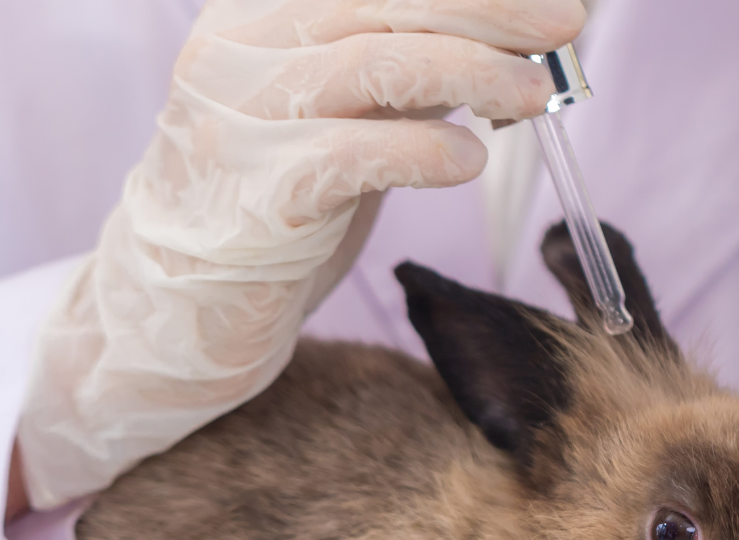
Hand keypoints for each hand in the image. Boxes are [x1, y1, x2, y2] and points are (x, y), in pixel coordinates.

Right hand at [16, 0, 581, 507]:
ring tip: (534, 95)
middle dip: (489, 6)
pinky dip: (427, 149)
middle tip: (564, 22)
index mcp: (254, 17)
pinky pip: (360, 153)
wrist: (174, 311)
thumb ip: (401, 73)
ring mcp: (240, 119)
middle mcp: (238, 52)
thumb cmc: (270, 210)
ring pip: (379, 61)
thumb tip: (512, 38)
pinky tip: (467, 162)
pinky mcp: (258, 194)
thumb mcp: (335, 117)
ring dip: (476, 71)